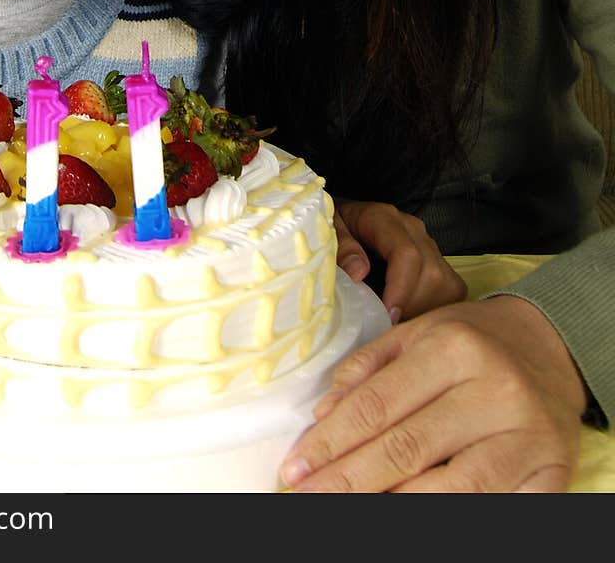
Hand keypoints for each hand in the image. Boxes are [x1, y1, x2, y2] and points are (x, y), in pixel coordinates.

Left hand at [281, 296, 586, 491]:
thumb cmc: (472, 342)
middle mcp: (493, 389)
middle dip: (348, 479)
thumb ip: (368, 367)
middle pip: (405, 449)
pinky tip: (406, 510)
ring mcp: (525, 434)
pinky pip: (489, 506)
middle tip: (307, 495)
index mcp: (453, 347)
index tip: (296, 467)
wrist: (549, 347)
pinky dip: (443, 512)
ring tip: (349, 506)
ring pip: (449, 488)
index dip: (330, 442)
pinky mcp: (550, 470)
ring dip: (392, 503)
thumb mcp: (418, 333)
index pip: (377, 405)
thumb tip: (323, 413)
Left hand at [334, 200, 466, 320]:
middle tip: (387, 324)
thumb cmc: (335, 230)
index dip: (400, 289)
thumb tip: (359, 272)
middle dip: (411, 306)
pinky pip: (451, 290)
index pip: (406, 254)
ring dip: (424, 310)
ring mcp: (429, 245)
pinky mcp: (438, 261)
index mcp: (384, 218)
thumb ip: (341, 248)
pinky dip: (435, 309)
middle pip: (431, 273)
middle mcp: (413, 230)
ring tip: (397, 320)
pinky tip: (411, 316)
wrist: (347, 222)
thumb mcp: (328, 233)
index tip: (388, 315)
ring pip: (445, 284)